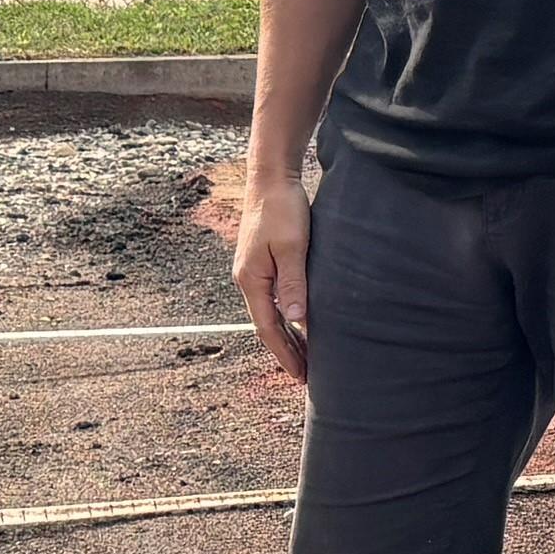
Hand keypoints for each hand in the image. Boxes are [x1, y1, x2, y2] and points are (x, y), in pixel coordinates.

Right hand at [234, 163, 311, 384]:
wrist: (270, 177)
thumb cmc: (282, 208)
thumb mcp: (292, 247)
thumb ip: (294, 284)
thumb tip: (297, 321)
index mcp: (251, 280)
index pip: (268, 329)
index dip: (285, 354)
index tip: (300, 375)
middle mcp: (248, 280)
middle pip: (266, 325)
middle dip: (285, 351)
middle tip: (305, 376)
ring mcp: (253, 271)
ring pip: (270, 313)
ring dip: (287, 336)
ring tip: (306, 356)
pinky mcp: (262, 262)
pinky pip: (274, 298)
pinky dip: (286, 316)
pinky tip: (300, 322)